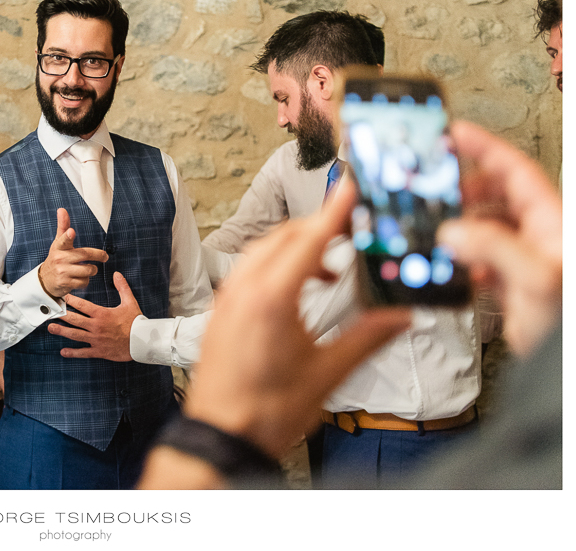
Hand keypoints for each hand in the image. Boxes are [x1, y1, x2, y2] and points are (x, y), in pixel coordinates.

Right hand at [37, 208, 108, 298]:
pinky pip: (84, 281)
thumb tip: (62, 209)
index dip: (68, 235)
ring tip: (88, 268)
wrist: (45, 280)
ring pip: (88, 270)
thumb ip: (63, 226)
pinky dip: (86, 280)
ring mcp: (63, 272)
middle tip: (105, 256)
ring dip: (92, 270)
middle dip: (99, 255)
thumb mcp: (58, 243)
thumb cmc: (56, 258)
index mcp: (59, 247)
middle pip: (85, 255)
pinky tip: (80, 278)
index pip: (63, 240)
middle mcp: (60, 259)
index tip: (72, 232)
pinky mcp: (66, 284)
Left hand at [48, 271, 141, 361]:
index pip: (82, 305)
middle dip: (61, 315)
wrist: (142, 342)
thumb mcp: (130, 302)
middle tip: (51, 311)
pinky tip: (63, 352)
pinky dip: (72, 352)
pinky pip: (83, 352)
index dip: (70, 300)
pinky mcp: (98, 351)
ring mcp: (96, 339)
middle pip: (74, 319)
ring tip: (51, 328)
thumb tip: (117, 274)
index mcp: (102, 314)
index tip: (62, 297)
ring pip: (75, 335)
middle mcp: (96, 326)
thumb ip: (122, 287)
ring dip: (62, 331)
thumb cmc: (136, 322)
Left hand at [182, 179, 410, 459]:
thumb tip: (403, 316)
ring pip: (263, 250)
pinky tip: (294, 287)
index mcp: (272, 299)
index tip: (352, 186)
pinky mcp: (221, 310)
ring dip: (296, 246)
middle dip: (319, 227)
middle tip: (350, 228)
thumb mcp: (328, 374)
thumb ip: (368, 338)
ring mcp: (228, 299)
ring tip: (328, 265)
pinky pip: (248, 269)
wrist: (220, 436)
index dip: (335, 210)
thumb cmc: (266, 411)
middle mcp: (244, 290)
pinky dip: (275, 264)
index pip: (310, 238)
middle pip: (285, 236)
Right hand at [437, 121, 561, 357]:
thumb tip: (453, 231)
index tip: (454, 133)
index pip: (513, 169)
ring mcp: (524, 259)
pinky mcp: (512, 284)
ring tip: (440, 229)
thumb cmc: (568, 320)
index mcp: (550, 221)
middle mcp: (537, 235)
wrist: (567, 365)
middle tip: (436, 186)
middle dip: (464, 188)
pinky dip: (462, 260)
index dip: (483, 147)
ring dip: (460, 227)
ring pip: (485, 227)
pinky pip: (481, 260)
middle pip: (496, 194)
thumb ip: (493, 248)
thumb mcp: (536, 276)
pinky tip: (455, 268)